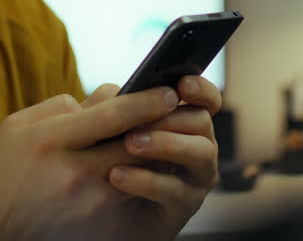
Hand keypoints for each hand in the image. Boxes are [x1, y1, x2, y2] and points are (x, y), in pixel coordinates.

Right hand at [0, 86, 181, 240]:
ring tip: (171, 137)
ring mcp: (91, 203)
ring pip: (143, 170)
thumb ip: (59, 106)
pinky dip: (149, 178)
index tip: (169, 90)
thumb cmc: (9, 174)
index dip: (146, 100)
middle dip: (162, 125)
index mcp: (51, 141)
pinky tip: (153, 167)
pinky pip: (138, 195)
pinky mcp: (102, 224)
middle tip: (181, 111)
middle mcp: (75, 173)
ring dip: (159, 153)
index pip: (112, 115)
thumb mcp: (18, 127)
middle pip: (136, 142)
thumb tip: (102, 100)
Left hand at [92, 76, 222, 240]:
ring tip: (130, 143)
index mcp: (182, 122)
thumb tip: (98, 96)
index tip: (182, 85)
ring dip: (166, 144)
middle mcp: (196, 145)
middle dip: (171, 118)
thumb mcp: (103, 132)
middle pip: (202, 121)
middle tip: (137, 121)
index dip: (201, 90)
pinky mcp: (186, 205)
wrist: (100, 218)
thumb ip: (104, 111)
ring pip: (199, 152)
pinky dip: (147, 180)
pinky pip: (175, 189)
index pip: (205, 100)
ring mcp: (195, 176)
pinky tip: (117, 175)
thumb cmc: (106, 165)